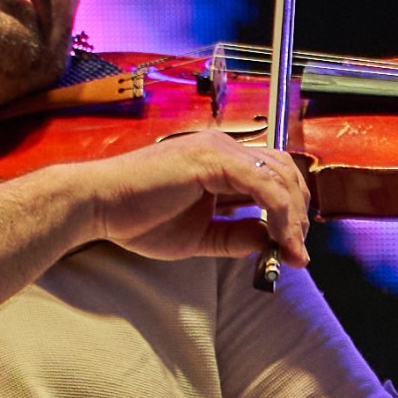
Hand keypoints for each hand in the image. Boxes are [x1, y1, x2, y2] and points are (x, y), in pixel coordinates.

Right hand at [65, 130, 310, 265]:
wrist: (98, 205)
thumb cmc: (135, 217)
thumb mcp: (197, 236)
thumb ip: (233, 236)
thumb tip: (268, 241)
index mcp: (218, 160)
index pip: (270, 176)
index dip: (289, 210)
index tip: (292, 247)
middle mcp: (222, 147)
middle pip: (284, 171)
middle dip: (299, 213)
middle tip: (298, 250)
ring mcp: (218, 149)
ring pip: (279, 176)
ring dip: (293, 217)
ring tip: (291, 249)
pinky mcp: (212, 159)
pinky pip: (263, 185)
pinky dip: (278, 213)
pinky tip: (278, 239)